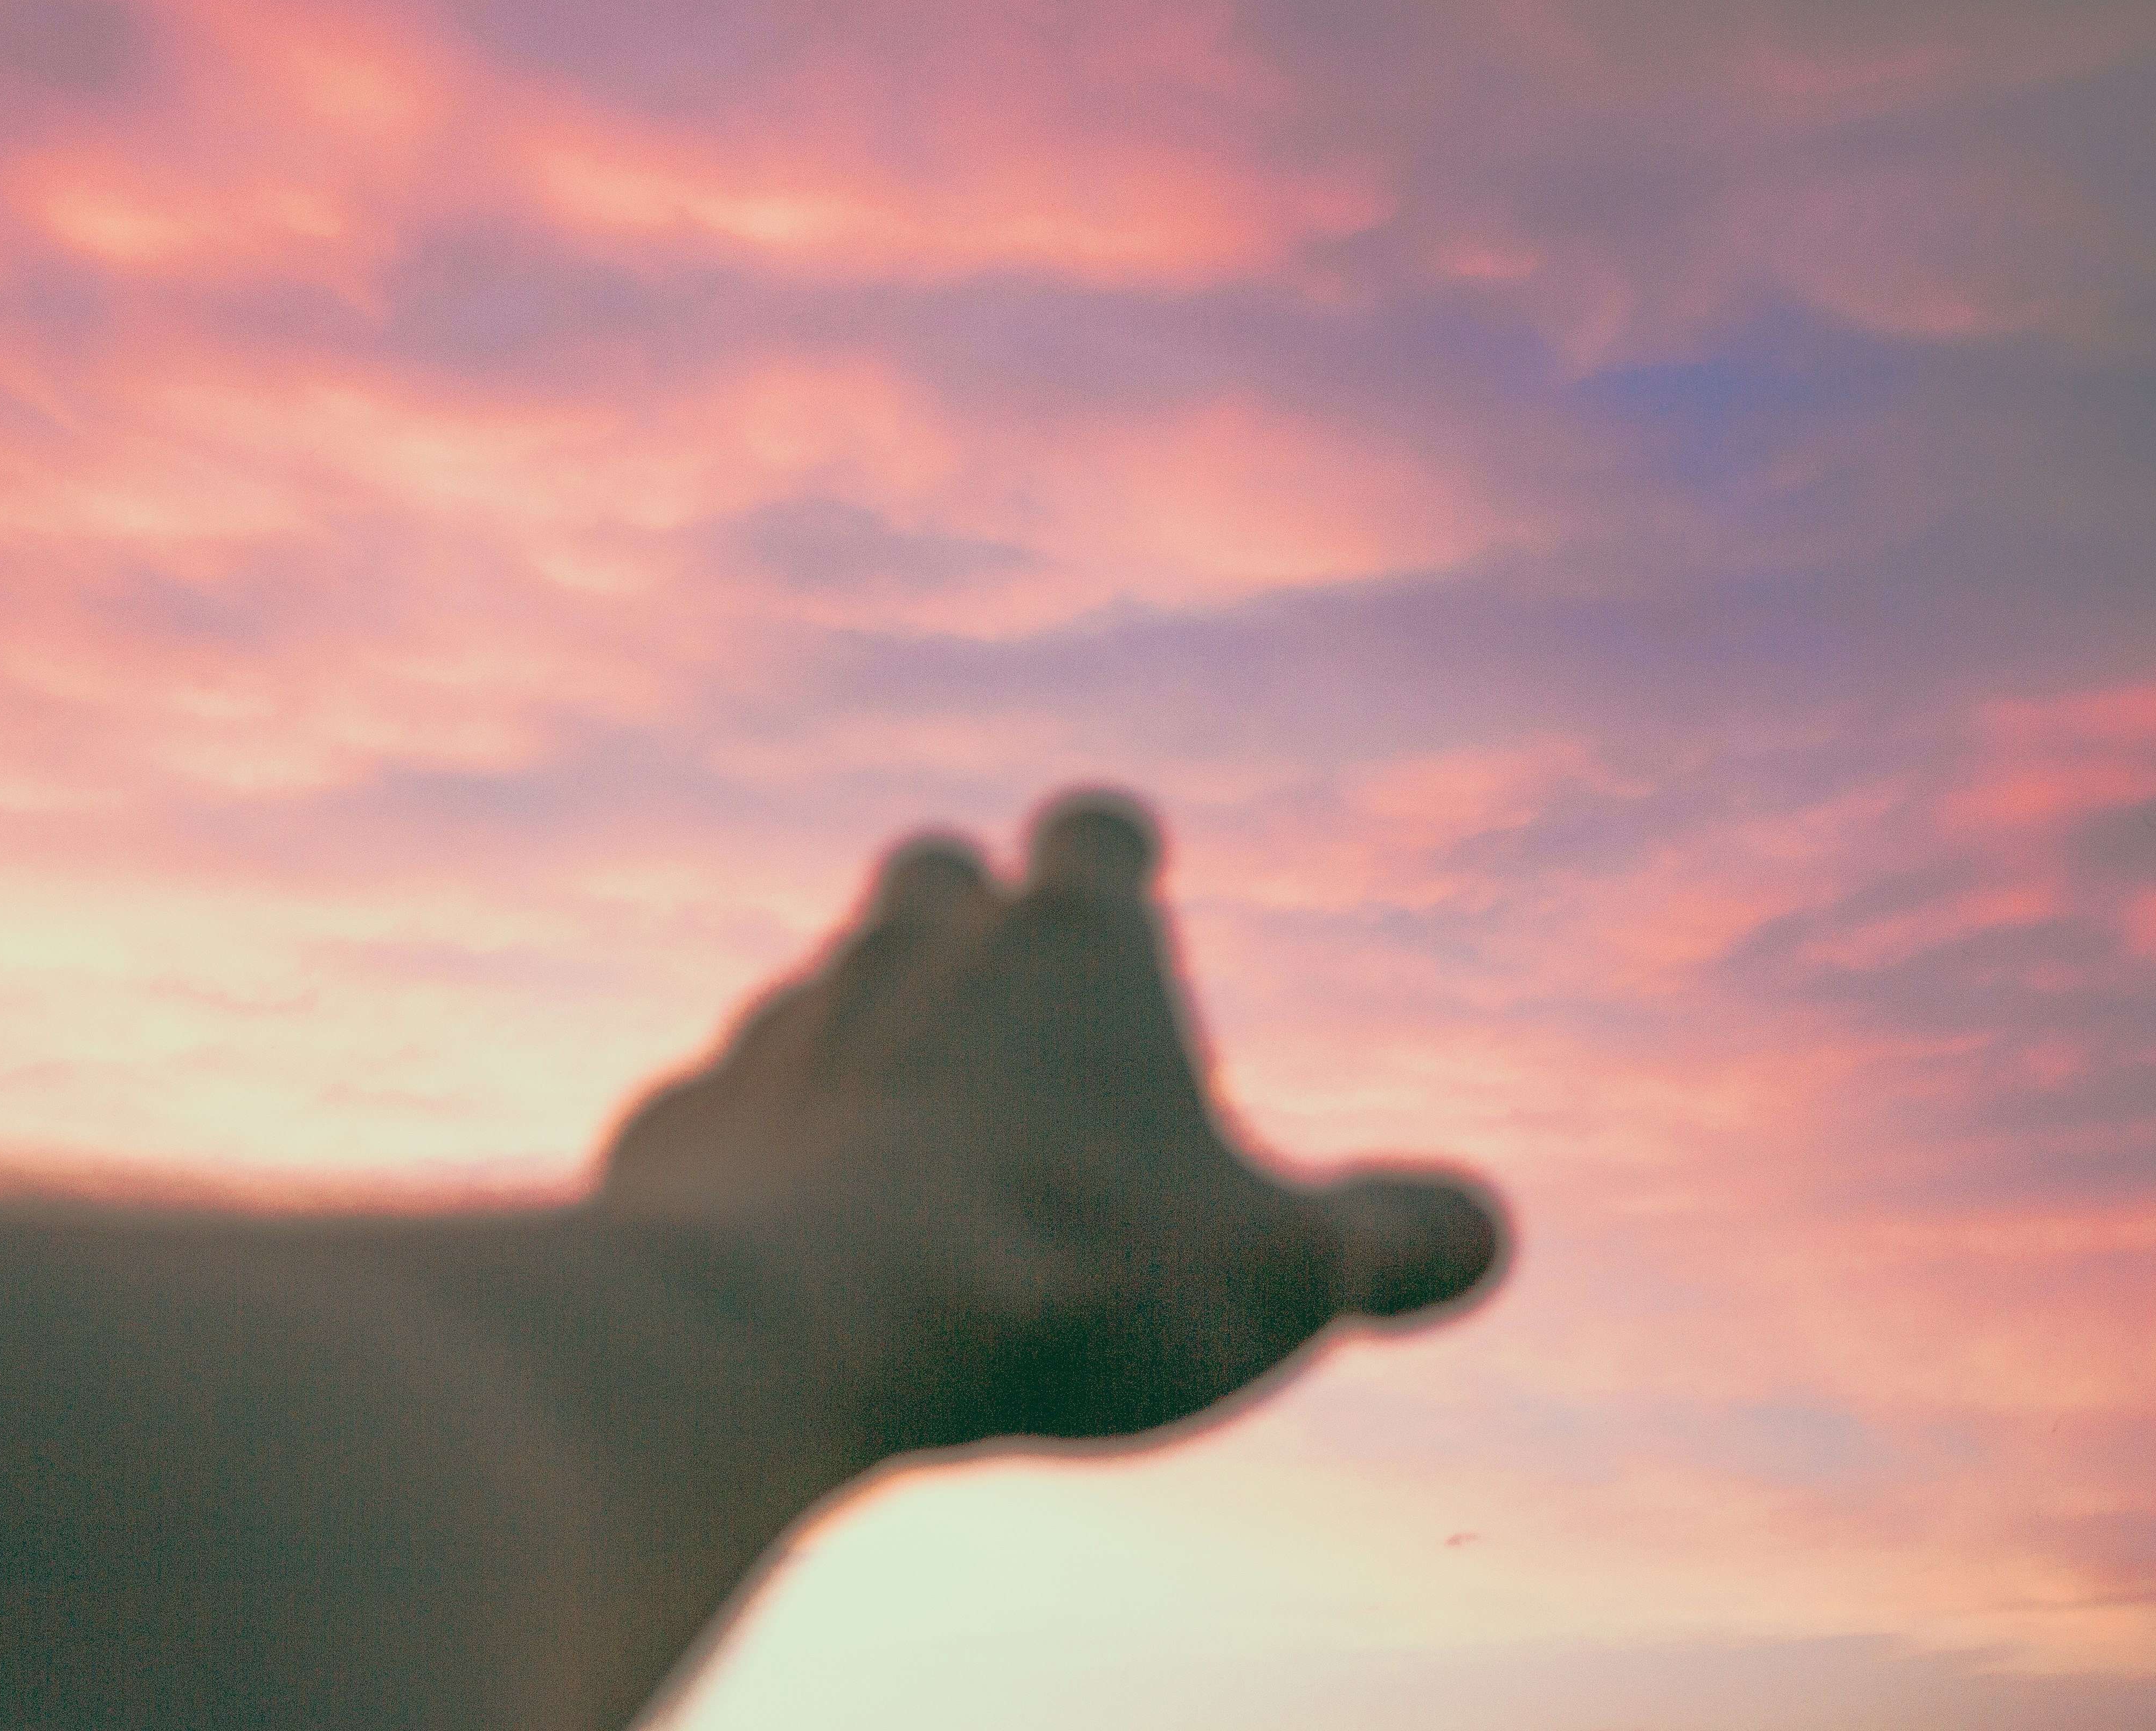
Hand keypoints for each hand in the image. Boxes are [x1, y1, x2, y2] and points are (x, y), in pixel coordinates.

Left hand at [598, 790, 1509, 1455]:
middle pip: (933, 875)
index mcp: (1064, 945)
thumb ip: (1401, 1243)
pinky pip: (716, 1113)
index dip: (1116, 854)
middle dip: (970, 926)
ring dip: (864, 1053)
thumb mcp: (1286, 1276)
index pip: (1097, 828)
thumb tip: (1488, 1232)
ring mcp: (773, 1029)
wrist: (787, 1328)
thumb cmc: (1063, 1277)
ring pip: (818, 995)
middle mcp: (904, 950)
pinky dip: (759, 1158)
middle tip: (1015, 1032)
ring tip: (911, 1173)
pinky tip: (791, 1252)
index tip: (1132, 890)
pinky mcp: (667, 1126)